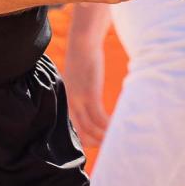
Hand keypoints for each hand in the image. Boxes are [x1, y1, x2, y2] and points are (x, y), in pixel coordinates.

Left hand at [62, 15, 109, 146]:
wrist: (82, 42)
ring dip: (104, 136)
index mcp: (66, 102)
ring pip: (91, 129)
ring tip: (117, 137)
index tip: (100, 142)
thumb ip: (81, 94)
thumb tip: (90, 104)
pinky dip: (109, 125)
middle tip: (111, 143)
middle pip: (82, 133)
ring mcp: (78, 100)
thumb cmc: (84, 60)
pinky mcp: (89, 94)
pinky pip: (99, 118)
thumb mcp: (78, 81)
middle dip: (97, 142)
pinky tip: (118, 125)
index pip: (74, 130)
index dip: (87, 140)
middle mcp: (70, 103)